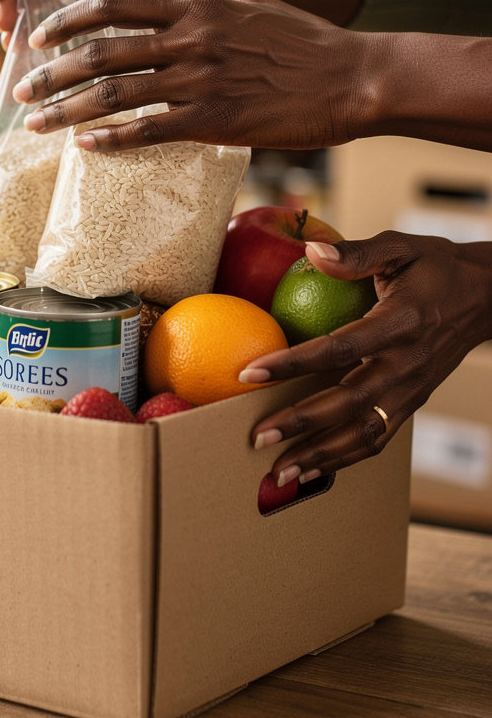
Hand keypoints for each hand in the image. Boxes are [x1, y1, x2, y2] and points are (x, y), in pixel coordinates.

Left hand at [12, 0, 379, 151]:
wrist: (354, 77)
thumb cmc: (311, 44)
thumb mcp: (259, 6)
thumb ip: (218, 7)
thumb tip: (197, 9)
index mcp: (195, 8)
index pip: (113, 6)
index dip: (66, 21)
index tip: (37, 37)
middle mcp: (188, 39)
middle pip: (99, 53)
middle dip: (50, 73)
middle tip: (19, 90)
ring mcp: (198, 80)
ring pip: (113, 93)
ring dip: (66, 111)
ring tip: (35, 125)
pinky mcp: (212, 120)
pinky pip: (147, 132)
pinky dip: (110, 141)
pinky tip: (85, 149)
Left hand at [242, 233, 491, 484]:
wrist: (489, 298)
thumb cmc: (435, 268)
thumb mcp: (402, 247)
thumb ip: (357, 252)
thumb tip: (311, 251)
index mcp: (401, 323)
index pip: (339, 348)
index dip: (293, 363)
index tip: (250, 373)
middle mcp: (407, 364)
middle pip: (348, 402)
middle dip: (300, 423)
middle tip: (256, 436)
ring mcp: (411, 390)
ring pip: (363, 433)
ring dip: (320, 455)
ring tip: (277, 471)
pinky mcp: (411, 404)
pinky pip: (376, 439)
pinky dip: (343, 460)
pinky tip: (310, 470)